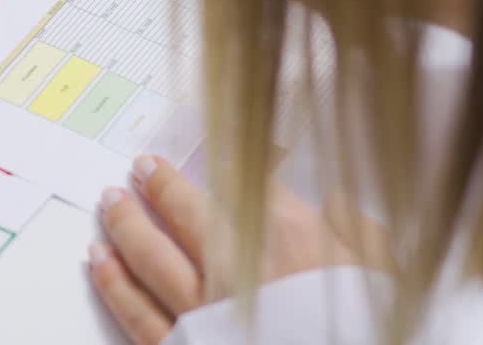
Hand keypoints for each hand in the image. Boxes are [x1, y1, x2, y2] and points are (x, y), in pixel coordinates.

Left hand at [87, 156, 392, 343]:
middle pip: (186, 212)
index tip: (210, 155)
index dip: (227, 167)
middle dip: (160, 184)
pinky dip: (113, 284)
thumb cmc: (367, 330)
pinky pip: (137, 313)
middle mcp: (238, 268)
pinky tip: (98, 261)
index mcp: (291, 241)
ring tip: (110, 200)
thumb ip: (362, 235)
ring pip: (150, 256)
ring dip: (126, 223)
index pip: (249, 185)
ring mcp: (205, 312)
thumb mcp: (384, 278)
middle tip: (142, 166)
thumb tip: (339, 203)